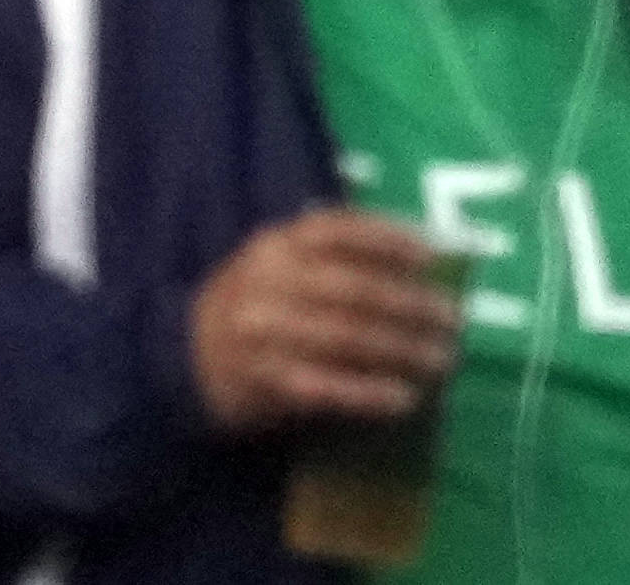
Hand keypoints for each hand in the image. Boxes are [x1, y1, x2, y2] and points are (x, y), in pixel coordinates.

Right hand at [189, 211, 462, 437]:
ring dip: (402, 352)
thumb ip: (327, 250)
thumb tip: (414, 249)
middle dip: (410, 306)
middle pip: (354, 291)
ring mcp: (267, 336)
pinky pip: (328, 389)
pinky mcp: (268, 384)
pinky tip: (402, 398)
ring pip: (348, 341)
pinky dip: (369, 394)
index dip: (390, 240)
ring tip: (440, 360)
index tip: (433, 255)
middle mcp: (271, 284)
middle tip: (451, 320)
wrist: (178, 361)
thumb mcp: (273, 259)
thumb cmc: (247, 303)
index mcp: (276, 245)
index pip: (340, 231)